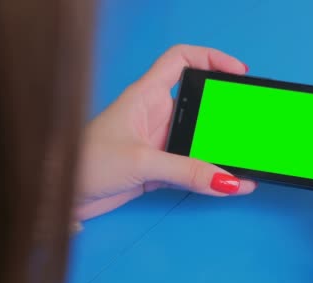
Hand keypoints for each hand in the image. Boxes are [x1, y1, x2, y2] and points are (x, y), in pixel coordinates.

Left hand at [76, 45, 256, 220]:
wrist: (63, 194)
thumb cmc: (85, 163)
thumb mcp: (140, 161)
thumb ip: (186, 170)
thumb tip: (226, 179)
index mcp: (145, 95)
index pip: (181, 59)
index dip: (210, 57)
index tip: (237, 71)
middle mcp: (155, 114)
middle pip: (198, 101)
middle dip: (224, 108)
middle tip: (248, 117)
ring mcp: (158, 141)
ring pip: (198, 137)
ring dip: (220, 147)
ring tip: (245, 154)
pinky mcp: (158, 167)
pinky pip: (192, 167)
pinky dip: (210, 175)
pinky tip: (227, 182)